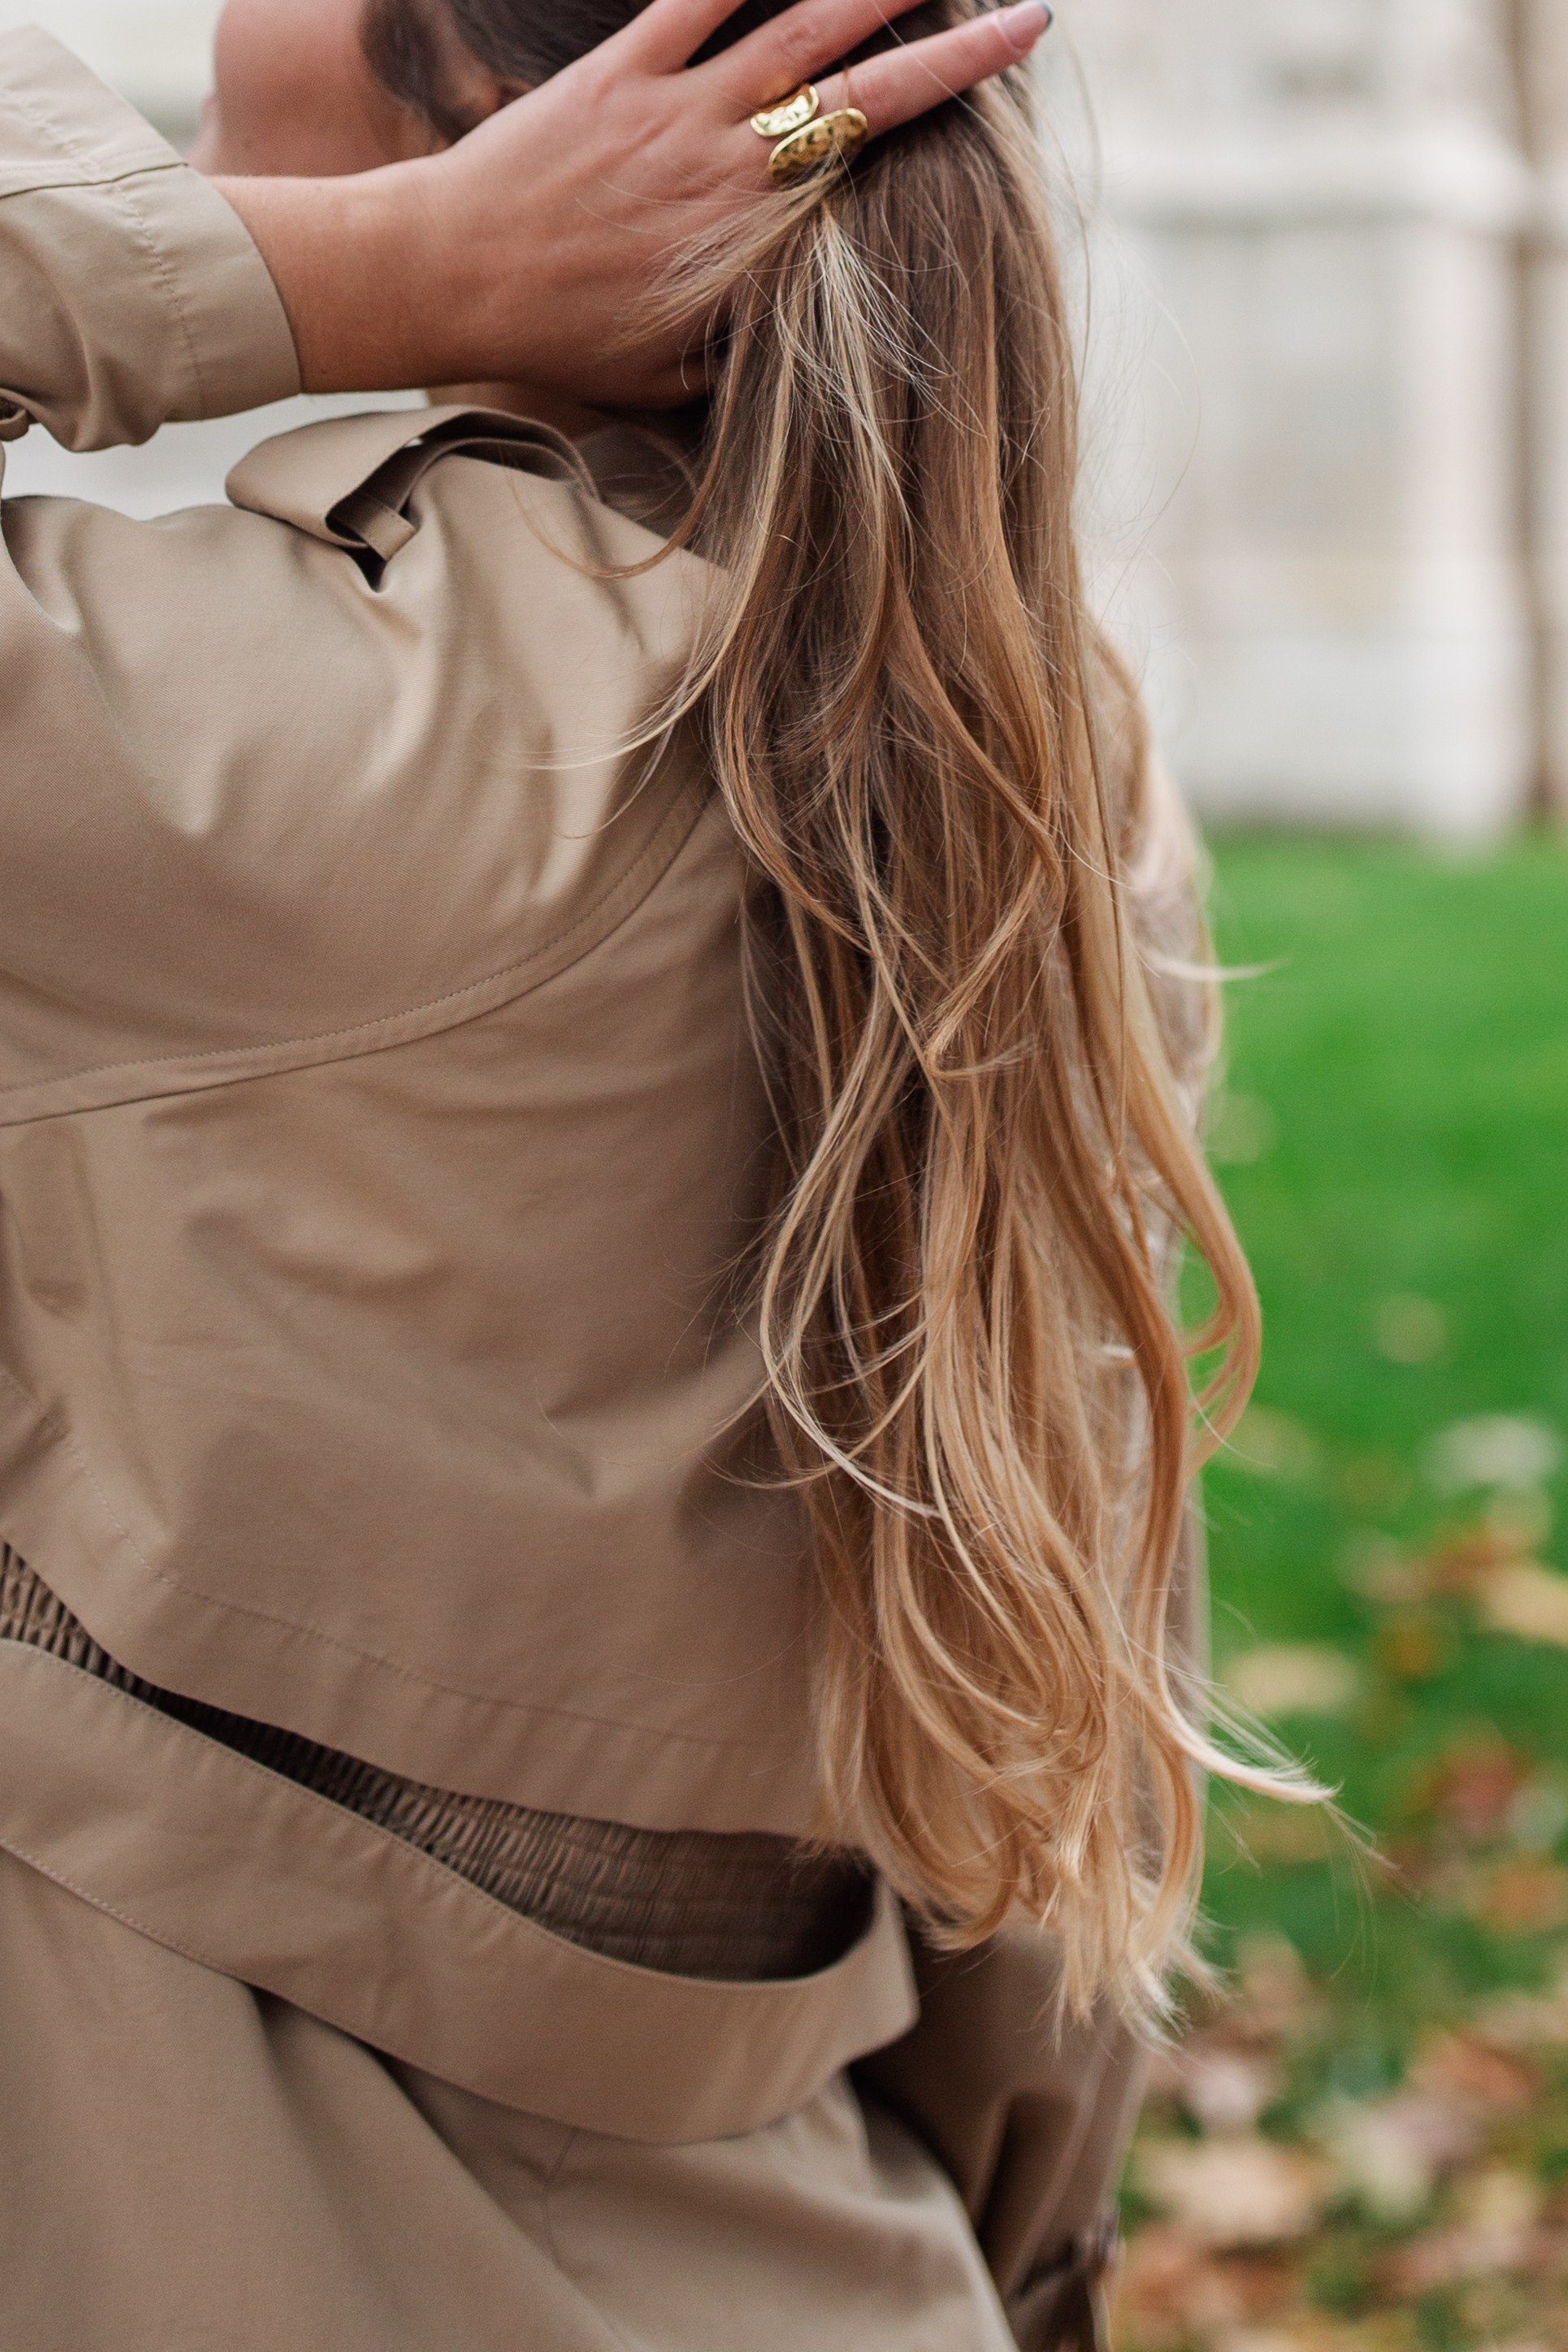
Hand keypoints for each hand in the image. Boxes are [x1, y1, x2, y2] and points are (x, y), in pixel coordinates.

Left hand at [220, 0, 1052, 405]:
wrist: (448, 281)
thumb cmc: (558, 340)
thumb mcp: (665, 374)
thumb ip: (737, 348)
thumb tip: (797, 339)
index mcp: (751, 236)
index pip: (872, 166)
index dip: (945, 121)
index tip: (1003, 93)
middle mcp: (728, 161)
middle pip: (865, 85)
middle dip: (955, 51)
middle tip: (1026, 16)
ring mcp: (672, 105)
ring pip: (795, 21)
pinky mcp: (614, 67)